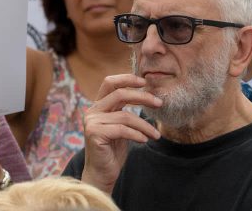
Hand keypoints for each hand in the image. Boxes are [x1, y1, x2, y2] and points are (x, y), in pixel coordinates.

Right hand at [80, 74, 161, 193]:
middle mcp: (92, 111)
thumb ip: (125, 111)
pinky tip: (145, 140)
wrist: (102, 173)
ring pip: (125, 116)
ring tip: (156, 134)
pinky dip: (137, 134)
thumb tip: (147, 95)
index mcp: (98, 106)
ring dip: (145, 125)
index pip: (110, 82)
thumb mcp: (121, 126)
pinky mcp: (95, 134)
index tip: (145, 82)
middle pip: (120, 94)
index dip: (127, 78)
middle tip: (159, 103)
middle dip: (142, 97)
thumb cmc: (113, 150)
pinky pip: (122, 130)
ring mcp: (92, 122)